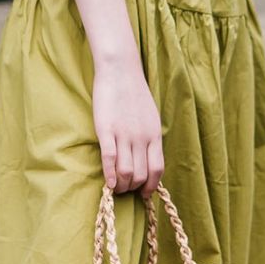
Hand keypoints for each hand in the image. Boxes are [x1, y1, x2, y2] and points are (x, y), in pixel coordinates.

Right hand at [92, 57, 164, 195]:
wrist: (120, 70)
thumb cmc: (134, 92)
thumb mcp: (150, 116)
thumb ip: (150, 136)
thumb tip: (148, 156)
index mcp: (154, 135)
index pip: (157, 169)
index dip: (151, 185)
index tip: (144, 192)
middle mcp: (142, 138)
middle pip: (141, 174)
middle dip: (134, 188)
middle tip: (126, 189)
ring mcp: (124, 135)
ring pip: (127, 172)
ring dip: (122, 186)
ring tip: (117, 187)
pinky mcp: (106, 130)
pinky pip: (110, 159)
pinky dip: (110, 175)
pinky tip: (108, 185)